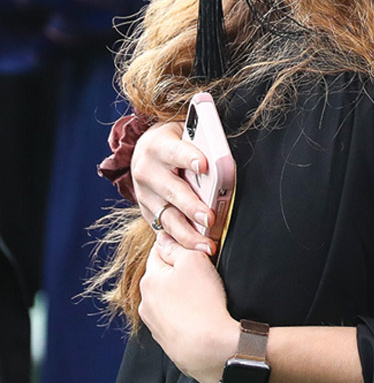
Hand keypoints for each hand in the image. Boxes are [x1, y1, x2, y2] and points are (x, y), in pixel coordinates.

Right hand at [134, 117, 215, 253]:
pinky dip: (179, 241)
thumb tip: (221, 159)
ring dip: (188, 233)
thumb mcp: (185, 132)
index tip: (204, 165)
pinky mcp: (147, 212)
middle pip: (172, 190)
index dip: (189, 158)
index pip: (175, 151)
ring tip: (206, 244)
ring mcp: (144, 194)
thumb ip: (200, 143)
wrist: (145, 149)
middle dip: (192, 206)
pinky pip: (163, 229)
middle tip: (210, 217)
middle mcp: (147, 171)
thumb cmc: (175, 139)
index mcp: (157, 146)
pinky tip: (193, 251)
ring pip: (167, 216)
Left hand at [139, 233, 238, 382]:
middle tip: (203, 268)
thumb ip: (177, 246)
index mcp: (150, 278)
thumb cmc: (202, 302)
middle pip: (161, 274)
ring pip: (166, 296)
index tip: (192, 243)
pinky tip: (199, 312)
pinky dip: (183, 311)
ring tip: (203, 293)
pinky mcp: (165, 338)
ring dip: (180, 291)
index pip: (159, 250)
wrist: (206, 348)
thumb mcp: (194, 261)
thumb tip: (164, 238)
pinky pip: (173, 316)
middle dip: (178, 269)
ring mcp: (153, 322)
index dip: (176, 243)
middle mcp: (146, 301)